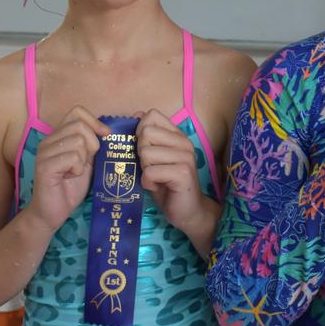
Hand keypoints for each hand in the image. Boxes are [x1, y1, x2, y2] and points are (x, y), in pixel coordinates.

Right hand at [26, 106, 107, 230]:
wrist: (53, 212)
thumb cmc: (71, 186)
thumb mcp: (88, 161)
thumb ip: (95, 144)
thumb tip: (111, 129)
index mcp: (58, 136)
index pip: (77, 111)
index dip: (95, 121)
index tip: (105, 135)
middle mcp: (48, 140)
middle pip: (80, 125)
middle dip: (92, 143)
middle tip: (86, 161)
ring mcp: (44, 152)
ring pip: (78, 141)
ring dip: (84, 159)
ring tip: (75, 171)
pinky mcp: (44, 166)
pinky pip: (72, 157)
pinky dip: (77, 169)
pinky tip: (69, 177)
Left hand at [137, 109, 214, 233]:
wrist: (188, 211)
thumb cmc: (168, 185)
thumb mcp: (154, 158)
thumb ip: (147, 138)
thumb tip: (136, 114)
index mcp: (178, 136)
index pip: (152, 116)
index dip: (141, 131)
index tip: (147, 148)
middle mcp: (184, 143)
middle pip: (146, 134)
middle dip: (141, 153)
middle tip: (152, 167)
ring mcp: (185, 157)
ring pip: (146, 153)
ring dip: (144, 170)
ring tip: (156, 178)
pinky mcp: (182, 173)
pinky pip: (150, 172)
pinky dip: (148, 183)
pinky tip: (158, 187)